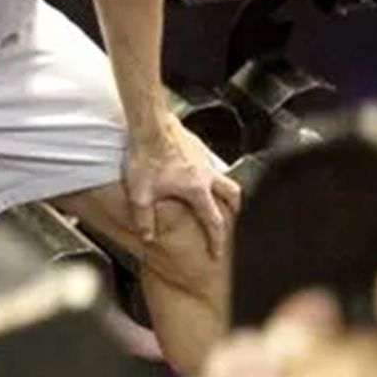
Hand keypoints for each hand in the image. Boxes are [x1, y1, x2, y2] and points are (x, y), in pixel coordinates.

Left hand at [124, 107, 240, 255]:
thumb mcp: (140, 193)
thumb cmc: (146, 155)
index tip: (217, 252)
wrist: (148, 123)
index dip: (217, 240)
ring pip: (222, 176)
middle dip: (235, 209)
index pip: (214, 221)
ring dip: (221, 189)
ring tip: (212, 198)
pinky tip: (191, 174)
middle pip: (233, 194)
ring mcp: (202, 157)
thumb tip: (148, 235)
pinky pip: (208, 163)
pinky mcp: (195, 144)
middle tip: (230, 219)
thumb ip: (145, 218)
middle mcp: (205, 173)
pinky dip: (206, 174)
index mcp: (197, 189)